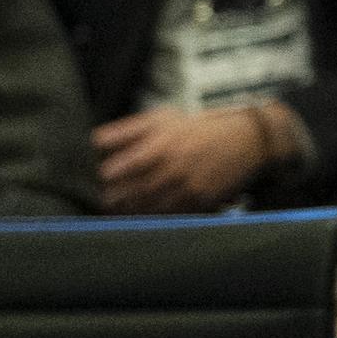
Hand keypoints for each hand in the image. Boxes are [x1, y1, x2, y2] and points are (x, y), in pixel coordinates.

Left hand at [95, 100, 283, 213]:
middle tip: (97, 202)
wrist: (247, 140)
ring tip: (114, 212)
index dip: (101, 178)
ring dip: (127, 213)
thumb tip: (92, 140)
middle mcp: (172, 170)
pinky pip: (169, 216)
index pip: (118, 169)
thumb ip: (124, 130)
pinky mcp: (199, 202)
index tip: (90, 181)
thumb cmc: (198, 127)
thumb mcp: (161, 119)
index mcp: (158, 147)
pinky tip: (140, 216)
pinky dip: (152, 218)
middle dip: (110, 200)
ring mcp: (186, 189)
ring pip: (147, 209)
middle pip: (130, 194)